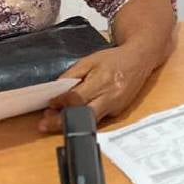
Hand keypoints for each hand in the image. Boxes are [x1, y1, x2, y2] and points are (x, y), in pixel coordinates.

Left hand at [39, 44, 155, 130]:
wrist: (139, 60)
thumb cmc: (114, 59)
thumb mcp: (89, 60)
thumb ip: (72, 75)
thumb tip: (56, 91)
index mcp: (102, 81)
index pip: (77, 97)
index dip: (61, 102)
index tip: (49, 103)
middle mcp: (110, 97)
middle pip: (82, 115)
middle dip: (62, 121)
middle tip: (44, 124)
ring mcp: (115, 107)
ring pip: (89, 120)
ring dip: (71, 122)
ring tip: (54, 121)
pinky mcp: (118, 113)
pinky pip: (97, 118)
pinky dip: (84, 118)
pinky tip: (74, 116)